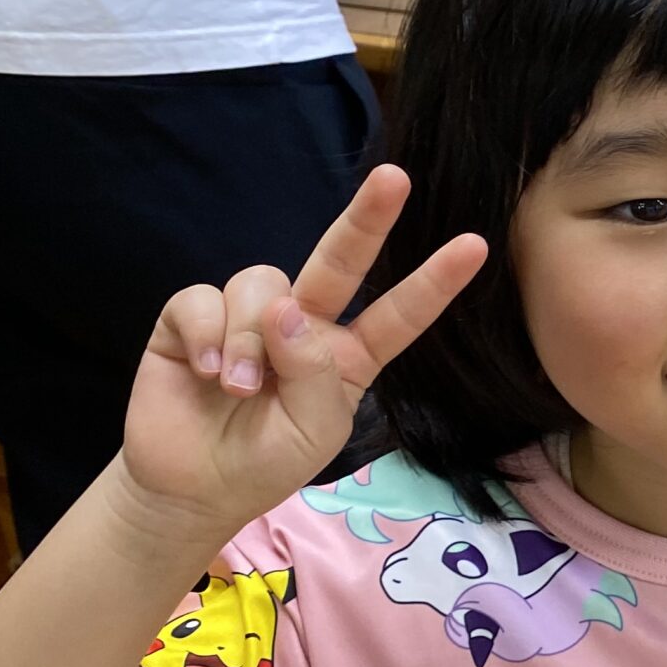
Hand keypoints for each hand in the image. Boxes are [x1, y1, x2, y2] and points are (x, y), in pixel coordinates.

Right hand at [117, 165, 487, 542]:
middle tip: (396, 178)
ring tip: (236, 387)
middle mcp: (304, 325)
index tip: (475, 245)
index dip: (434, 281)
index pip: (398, 314)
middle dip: (367, 218)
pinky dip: (207, 333)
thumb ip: (314, 373)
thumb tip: (288, 310)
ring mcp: (249, 317)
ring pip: (263, 284)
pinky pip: (203, 298)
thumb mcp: (312, 431)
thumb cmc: (265, 461)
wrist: (192, 487)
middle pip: (340, 260)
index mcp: (348, 356)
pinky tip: (204, 372)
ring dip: (248, 337)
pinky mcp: (192, 319)